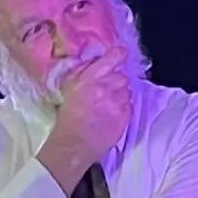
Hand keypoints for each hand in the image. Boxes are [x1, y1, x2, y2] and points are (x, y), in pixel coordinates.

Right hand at [36, 46, 132, 193]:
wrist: (75, 143)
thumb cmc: (68, 116)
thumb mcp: (68, 87)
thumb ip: (82, 71)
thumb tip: (94, 61)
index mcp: (91, 77)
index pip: (114, 57)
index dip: (118, 55)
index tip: (119, 55)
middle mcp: (107, 87)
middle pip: (121, 75)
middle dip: (115, 81)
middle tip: (106, 90)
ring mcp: (118, 102)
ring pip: (127, 91)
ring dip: (119, 95)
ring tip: (108, 104)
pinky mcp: (125, 116)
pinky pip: (129, 105)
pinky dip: (123, 108)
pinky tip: (112, 114)